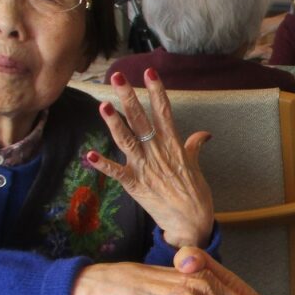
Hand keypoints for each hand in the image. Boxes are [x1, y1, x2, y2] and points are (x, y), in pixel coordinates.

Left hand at [86, 69, 213, 247]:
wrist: (192, 222)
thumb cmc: (196, 194)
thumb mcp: (195, 167)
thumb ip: (194, 147)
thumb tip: (204, 134)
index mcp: (173, 145)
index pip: (164, 112)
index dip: (156, 91)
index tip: (149, 72)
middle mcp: (158, 153)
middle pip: (142, 120)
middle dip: (130, 98)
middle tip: (117, 78)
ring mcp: (146, 169)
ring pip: (128, 141)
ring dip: (115, 123)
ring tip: (104, 105)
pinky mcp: (136, 186)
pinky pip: (118, 173)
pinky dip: (104, 165)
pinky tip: (91, 155)